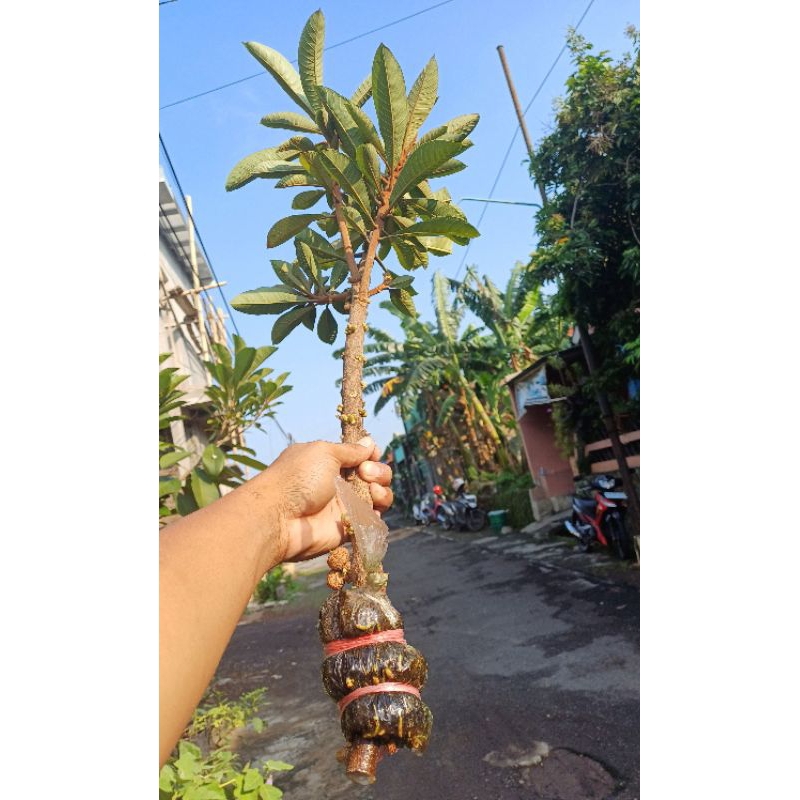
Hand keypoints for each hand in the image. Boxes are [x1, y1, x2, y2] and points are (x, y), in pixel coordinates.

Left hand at [262, 436, 392, 561]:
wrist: (279, 517)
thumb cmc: (297, 478)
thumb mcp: (324, 452)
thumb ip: (350, 450)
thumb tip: (369, 442)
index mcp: (330, 461)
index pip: (361, 456)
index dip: (371, 454)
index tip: (372, 454)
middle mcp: (339, 483)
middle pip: (374, 476)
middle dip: (378, 471)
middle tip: (365, 474)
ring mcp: (344, 506)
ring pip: (377, 497)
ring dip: (382, 491)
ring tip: (372, 492)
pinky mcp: (347, 527)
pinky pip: (371, 520)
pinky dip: (377, 513)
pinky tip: (371, 508)